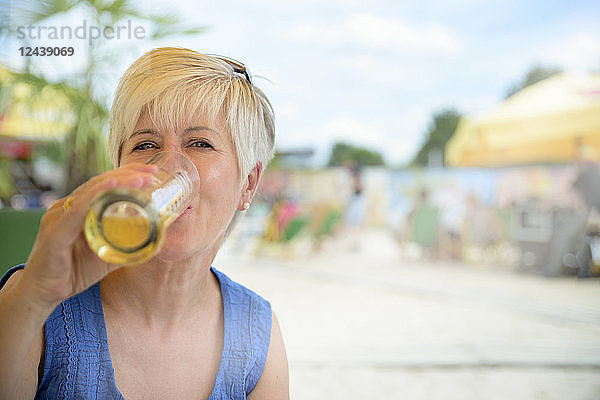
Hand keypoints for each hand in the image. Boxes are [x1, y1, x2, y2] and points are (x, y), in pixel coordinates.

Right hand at [16, 163, 157, 312]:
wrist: (44, 294)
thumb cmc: (74, 272)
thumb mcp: (108, 254)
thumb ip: (126, 244)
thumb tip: (155, 239)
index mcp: (78, 209)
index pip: (104, 184)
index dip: (128, 175)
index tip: (152, 171)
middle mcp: (66, 208)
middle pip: (99, 183)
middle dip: (128, 174)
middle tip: (152, 170)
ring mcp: (58, 217)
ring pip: (90, 192)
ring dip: (118, 183)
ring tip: (141, 178)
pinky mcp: (54, 232)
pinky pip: (77, 211)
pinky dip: (95, 196)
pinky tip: (111, 186)